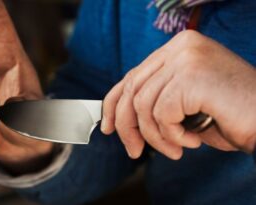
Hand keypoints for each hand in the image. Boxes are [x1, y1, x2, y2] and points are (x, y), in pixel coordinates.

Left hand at [101, 30, 255, 159]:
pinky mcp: (192, 76)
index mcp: (178, 49)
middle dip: (128, 126)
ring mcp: (186, 58)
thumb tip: (117, 117)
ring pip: (144, 105)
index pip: (132, 76)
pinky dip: (172, 136)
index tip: (108, 127)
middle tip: (134, 151)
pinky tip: (193, 140)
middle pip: (133, 90)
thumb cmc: (229, 114)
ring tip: (176, 149)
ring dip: (156, 137)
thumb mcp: (183, 104)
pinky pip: (162, 114)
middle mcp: (181, 47)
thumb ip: (154, 99)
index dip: (113, 103)